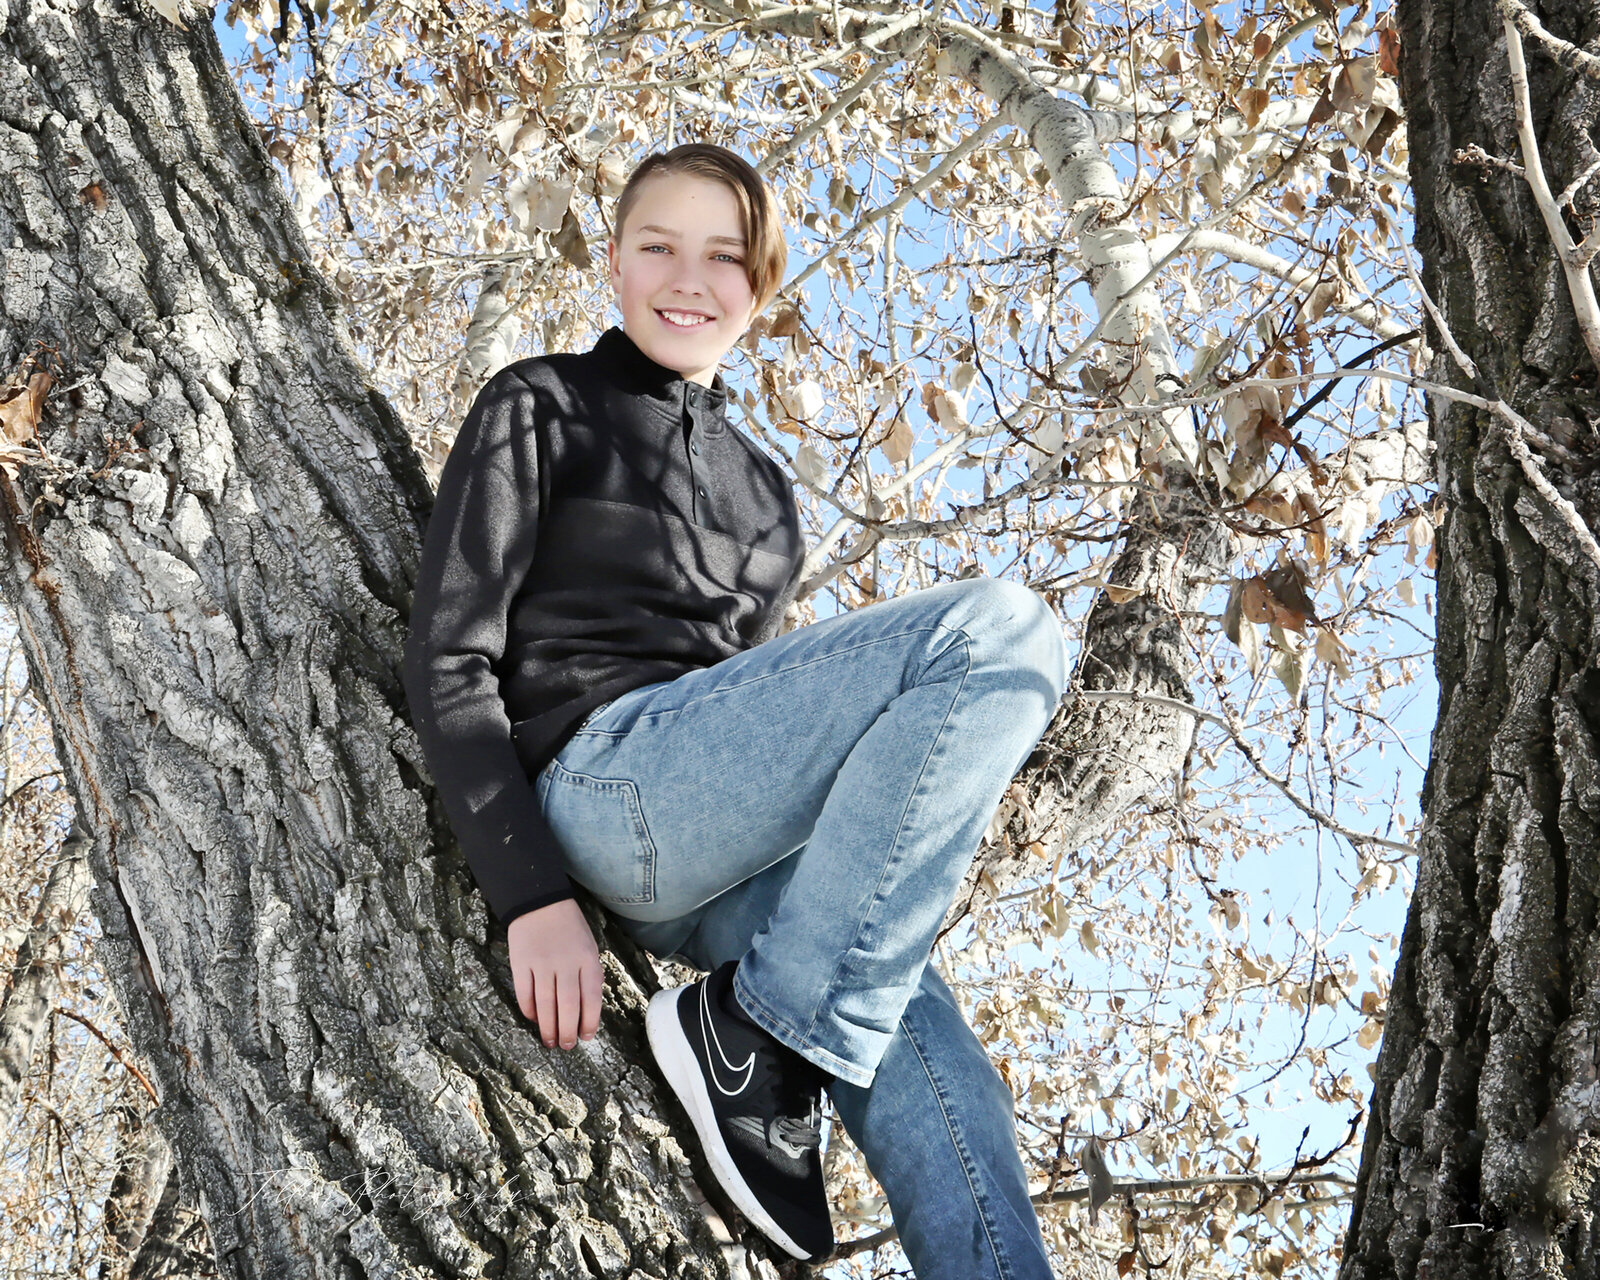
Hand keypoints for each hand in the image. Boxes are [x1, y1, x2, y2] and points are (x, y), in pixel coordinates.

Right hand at [507, 898, 602, 1049]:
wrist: (540, 902)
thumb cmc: (569, 929)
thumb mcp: (588, 947)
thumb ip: (588, 975)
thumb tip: (585, 1012)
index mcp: (587, 959)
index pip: (591, 998)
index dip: (589, 1022)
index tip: (586, 1037)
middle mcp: (566, 963)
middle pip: (568, 1006)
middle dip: (567, 1031)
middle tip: (566, 1046)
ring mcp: (542, 963)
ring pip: (546, 1004)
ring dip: (548, 1027)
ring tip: (550, 1041)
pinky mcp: (521, 963)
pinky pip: (525, 994)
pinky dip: (529, 1011)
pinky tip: (534, 1020)